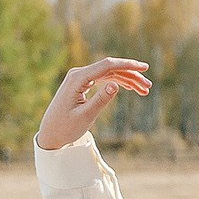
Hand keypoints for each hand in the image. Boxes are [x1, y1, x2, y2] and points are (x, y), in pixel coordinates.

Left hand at [36, 55, 152, 150]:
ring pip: (109, 74)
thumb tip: (116, 85)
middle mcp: (78, 74)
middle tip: (148, 86)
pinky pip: (104, 79)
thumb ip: (100, 100)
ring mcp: (80, 78)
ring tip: (144, 90)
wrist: (49, 133)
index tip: (144, 67)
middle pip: (110, 69)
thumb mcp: (85, 116)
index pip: (107, 66)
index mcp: (77, 79)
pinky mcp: (82, 84)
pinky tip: (130, 88)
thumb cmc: (65, 127)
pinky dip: (118, 83)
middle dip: (131, 75)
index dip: (127, 65)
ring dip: (127, 80)